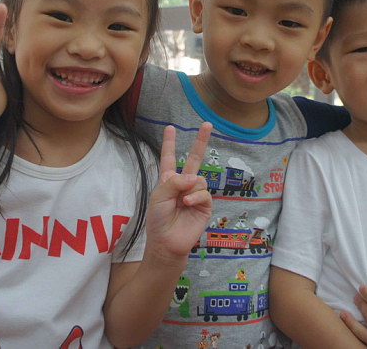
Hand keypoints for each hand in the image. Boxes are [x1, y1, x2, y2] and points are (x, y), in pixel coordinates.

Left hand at [145, 123, 212, 261]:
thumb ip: (174, 181)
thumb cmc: (158, 220)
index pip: (169, 157)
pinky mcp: (205, 206)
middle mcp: (183, 184)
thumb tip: (194, 177)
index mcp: (168, 181)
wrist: (167, 242)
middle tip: (208, 124)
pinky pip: (204, 193)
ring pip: (199, 179)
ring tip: (182, 202)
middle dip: (200, 141)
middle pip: (194, 158)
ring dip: (189, 189)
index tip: (170, 127)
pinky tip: (187, 204)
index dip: (169, 143)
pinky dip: (195, 197)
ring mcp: (195, 194)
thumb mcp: (159, 196)